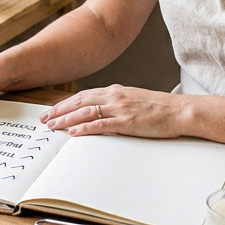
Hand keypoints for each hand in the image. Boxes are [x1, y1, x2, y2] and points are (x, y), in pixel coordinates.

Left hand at [38, 85, 183, 137]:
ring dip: (67, 119)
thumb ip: (116, 104)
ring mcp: (120, 109)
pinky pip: (102, 124)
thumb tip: (100, 113)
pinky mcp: (127, 122)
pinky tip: (74, 133)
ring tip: (53, 126)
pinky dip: (85, 128)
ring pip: (86, 112)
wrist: (180, 111)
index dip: (65, 103)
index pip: (83, 96)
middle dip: (59, 110)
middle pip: (79, 102)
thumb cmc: (160, 108)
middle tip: (44, 119)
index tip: (52, 110)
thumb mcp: (133, 101)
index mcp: (115, 91)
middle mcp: (115, 96)